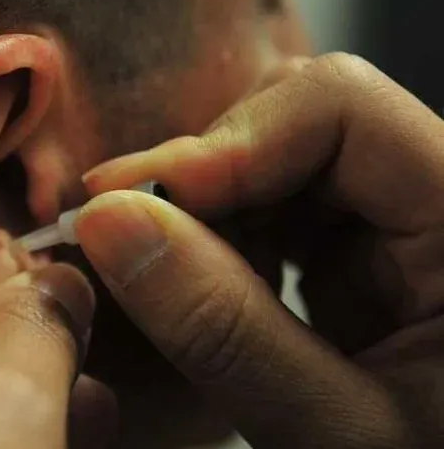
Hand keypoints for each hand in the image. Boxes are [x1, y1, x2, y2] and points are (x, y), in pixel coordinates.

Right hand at [76, 54, 443, 447]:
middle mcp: (437, 200)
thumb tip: (112, 225)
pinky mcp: (358, 253)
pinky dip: (217, 240)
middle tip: (118, 229)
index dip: (231, 142)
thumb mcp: (335, 430)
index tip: (138, 199)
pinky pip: (273, 209)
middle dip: (200, 176)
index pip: (343, 107)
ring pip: (274, 160)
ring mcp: (395, 223)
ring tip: (155, 268)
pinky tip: (195, 283)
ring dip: (201, 210)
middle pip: (297, 121)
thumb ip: (224, 329)